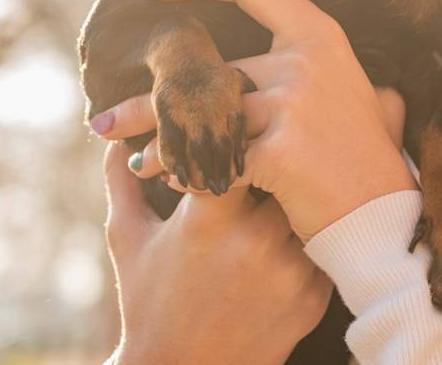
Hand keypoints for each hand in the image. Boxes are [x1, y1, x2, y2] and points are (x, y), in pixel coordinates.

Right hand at [100, 139, 330, 364]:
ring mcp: (290, 269)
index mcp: (208, 218)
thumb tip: (120, 138)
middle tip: (267, 155)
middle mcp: (255, 239)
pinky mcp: (314, 296)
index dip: (235, 138)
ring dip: (295, 198)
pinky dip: (308, 236)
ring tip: (285, 190)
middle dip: (272, 164)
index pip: (236, 147)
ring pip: (307, 205)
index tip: (232, 137)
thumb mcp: (128, 239)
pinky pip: (320, 244)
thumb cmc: (147, 304)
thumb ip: (123, 182)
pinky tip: (291, 234)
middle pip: (281, 171)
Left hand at [110, 85, 407, 196]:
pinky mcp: (282, 151)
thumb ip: (300, 65)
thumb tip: (240, 56)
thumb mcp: (344, 92)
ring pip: (203, 118)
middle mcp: (307, 58)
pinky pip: (216, 160)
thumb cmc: (359, 159)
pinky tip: (178, 187)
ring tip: (134, 161)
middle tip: (103, 120)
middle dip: (150, 103)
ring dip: (160, 146)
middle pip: (208, 71)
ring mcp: (296, 102)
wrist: (385, 220)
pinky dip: (190, 177)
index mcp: (320, 34)